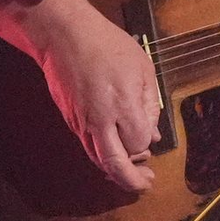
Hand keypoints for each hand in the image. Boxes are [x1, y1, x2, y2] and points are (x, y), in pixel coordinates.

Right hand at [36, 7, 162, 192]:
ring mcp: (83, 123)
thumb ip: (151, 103)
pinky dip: (103, 157)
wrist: (66, 37)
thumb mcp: (143, 67)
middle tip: (147, 183)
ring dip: (117, 172)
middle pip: (116, 164)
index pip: (139, 142)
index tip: (152, 132)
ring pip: (99, 161)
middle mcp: (101, 119)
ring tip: (134, 174)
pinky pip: (89, 148)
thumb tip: (153, 132)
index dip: (148, 142)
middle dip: (133, 180)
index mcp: (123, 103)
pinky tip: (115, 154)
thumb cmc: (109, 46)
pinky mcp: (71, 122)